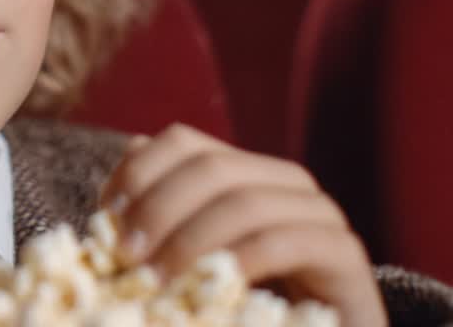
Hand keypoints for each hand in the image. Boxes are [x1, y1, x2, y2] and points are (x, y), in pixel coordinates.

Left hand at [99, 123, 386, 326]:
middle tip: (125, 254)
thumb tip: (115, 193)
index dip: (139, 172)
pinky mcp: (345, 256)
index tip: (106, 214)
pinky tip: (208, 288)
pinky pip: (286, 242)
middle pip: (212, 167)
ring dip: (189, 240)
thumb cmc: (235, 312)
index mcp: (243, 173)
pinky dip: (238, 261)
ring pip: (245, 203)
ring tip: (153, 280)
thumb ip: (156, 226)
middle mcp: (284, 182)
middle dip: (159, 208)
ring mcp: (320, 215)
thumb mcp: (183, 264)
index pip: (183, 142)